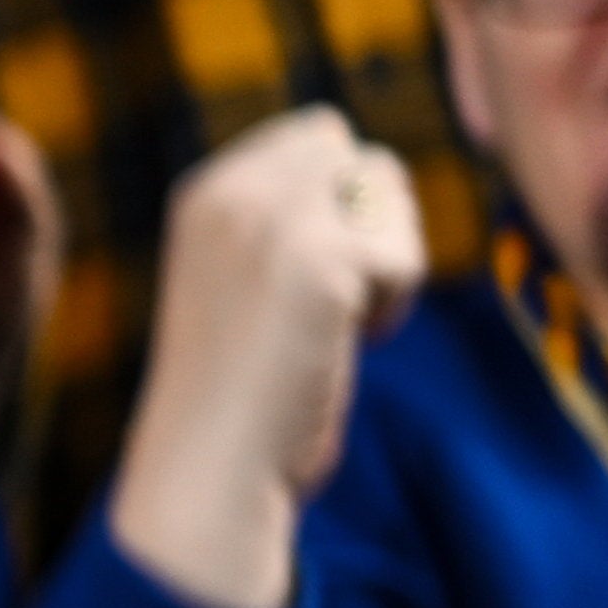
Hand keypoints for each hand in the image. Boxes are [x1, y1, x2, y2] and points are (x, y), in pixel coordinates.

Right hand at [103, 104, 427, 607]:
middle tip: (326, 299)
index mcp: (203, 192)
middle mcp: (231, 192)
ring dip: (386, 263)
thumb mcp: (243, 274)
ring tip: (331, 324)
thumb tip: (378, 169)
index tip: (302, 277)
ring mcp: (273, 223)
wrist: (209, 471)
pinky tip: (345, 344)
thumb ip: (287, 216)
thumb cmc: (237, 391)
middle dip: (370, 223)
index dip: (338, 203)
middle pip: (363, 157)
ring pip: (391, 196)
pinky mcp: (319, 263)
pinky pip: (404, 258)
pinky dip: (393, 306)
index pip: (318, 136)